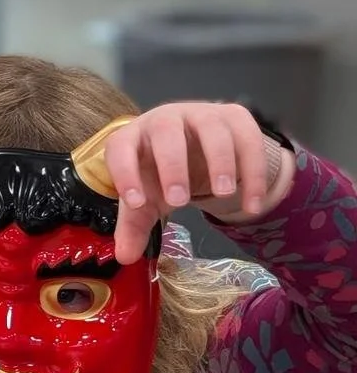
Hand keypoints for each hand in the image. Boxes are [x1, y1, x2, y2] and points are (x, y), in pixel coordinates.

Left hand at [105, 101, 292, 262]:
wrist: (198, 149)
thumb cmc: (162, 173)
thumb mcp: (148, 198)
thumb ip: (135, 225)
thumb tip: (125, 257)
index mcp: (135, 137)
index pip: (120, 147)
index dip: (124, 172)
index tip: (136, 203)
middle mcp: (165, 119)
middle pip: (166, 130)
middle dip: (172, 165)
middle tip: (179, 201)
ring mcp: (202, 114)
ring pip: (212, 128)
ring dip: (219, 161)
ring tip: (221, 194)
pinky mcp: (236, 117)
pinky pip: (249, 139)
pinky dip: (253, 172)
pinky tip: (252, 204)